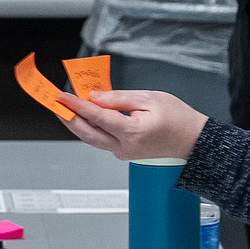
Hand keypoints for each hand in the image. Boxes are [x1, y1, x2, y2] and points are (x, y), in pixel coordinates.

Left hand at [56, 89, 208, 162]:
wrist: (193, 140)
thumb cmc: (177, 118)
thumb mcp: (148, 98)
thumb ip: (118, 98)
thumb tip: (94, 97)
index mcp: (132, 132)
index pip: (96, 117)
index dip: (76, 105)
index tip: (62, 96)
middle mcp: (125, 146)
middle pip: (87, 133)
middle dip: (68, 118)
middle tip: (56, 104)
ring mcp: (124, 152)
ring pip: (92, 139)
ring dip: (76, 124)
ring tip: (65, 109)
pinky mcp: (124, 153)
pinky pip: (101, 140)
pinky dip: (90, 128)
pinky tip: (84, 116)